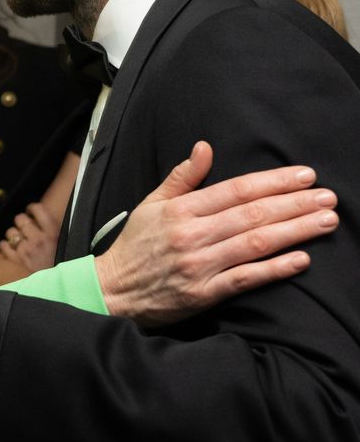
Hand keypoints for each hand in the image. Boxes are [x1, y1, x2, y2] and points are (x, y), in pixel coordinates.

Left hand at [0, 201, 59, 273]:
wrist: (51, 292)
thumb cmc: (55, 267)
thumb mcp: (60, 246)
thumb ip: (50, 231)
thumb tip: (35, 217)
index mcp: (53, 234)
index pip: (38, 209)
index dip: (31, 208)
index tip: (30, 212)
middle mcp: (39, 240)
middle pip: (21, 219)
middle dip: (20, 223)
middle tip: (24, 230)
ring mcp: (26, 250)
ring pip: (10, 232)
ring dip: (12, 236)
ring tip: (19, 244)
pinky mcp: (14, 260)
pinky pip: (3, 245)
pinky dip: (5, 247)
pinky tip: (12, 252)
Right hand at [99, 141, 338, 325]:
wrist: (112, 290)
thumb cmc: (135, 245)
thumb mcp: (151, 203)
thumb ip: (182, 177)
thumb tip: (205, 147)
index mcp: (181, 210)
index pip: (237, 190)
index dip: (274, 182)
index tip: (305, 176)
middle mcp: (192, 234)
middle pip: (253, 214)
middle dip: (295, 204)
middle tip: (328, 197)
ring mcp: (199, 265)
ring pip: (255, 244)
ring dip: (295, 231)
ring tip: (325, 221)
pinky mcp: (204, 294)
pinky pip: (246, 279)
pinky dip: (275, 269)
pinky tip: (301, 259)